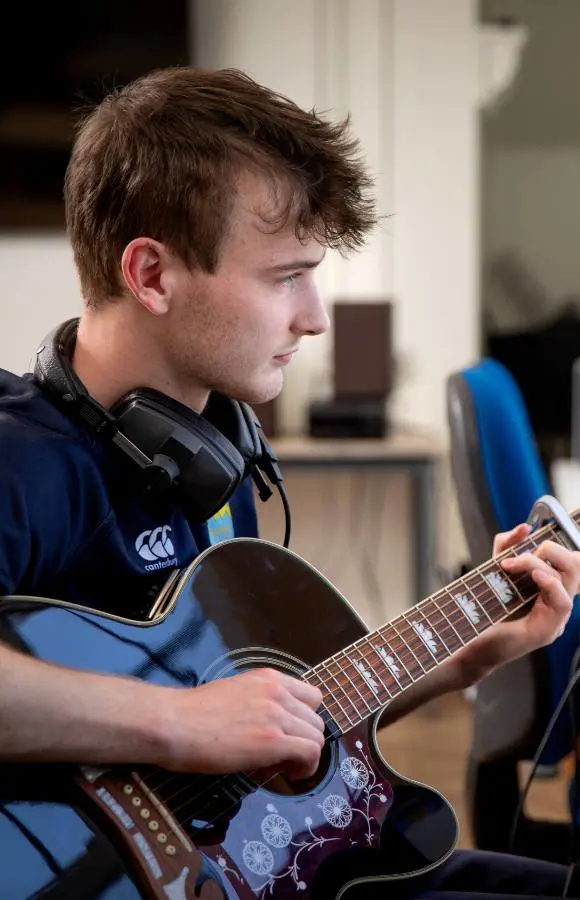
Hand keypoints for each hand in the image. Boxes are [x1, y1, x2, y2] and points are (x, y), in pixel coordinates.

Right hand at [158, 667, 324, 779]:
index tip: (290, 734)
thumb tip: (269, 726)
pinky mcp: (273, 740)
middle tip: (282, 755)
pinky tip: (287, 774)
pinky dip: (306, 767)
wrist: (174, 723)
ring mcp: (277, 714)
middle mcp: (278, 691)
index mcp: (268, 678)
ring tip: (282, 766)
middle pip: (316, 719)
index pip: (311, 695)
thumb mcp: (235, 693)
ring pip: (316, 737)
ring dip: (305, 755)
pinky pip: (310, 752)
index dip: (304, 719)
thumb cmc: (193, 713)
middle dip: (304, 739)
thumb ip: (258, 702)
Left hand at [455, 523, 579, 686]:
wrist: (466, 640)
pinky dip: (551, 584)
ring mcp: (556, 618)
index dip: (559, 544)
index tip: (535, 536)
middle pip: (576, 564)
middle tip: (522, 554)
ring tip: (513, 564)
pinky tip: (535, 576)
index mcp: (550, 588)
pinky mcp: (548, 631)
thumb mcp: (494, 569)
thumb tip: (525, 527)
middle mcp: (557, 601)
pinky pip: (563, 603)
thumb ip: (507, 546)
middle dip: (552, 549)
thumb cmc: (482, 609)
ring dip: (539, 563)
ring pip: (570, 579)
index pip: (571, 560)